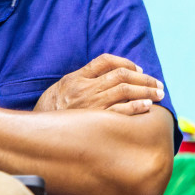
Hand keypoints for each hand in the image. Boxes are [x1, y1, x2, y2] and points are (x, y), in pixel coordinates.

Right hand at [35, 54, 163, 114]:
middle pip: (121, 76)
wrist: (36, 134)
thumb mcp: (62, 87)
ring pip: (124, 91)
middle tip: (158, 84)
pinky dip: (136, 107)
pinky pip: (119, 112)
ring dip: (145, 91)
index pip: (105, 61)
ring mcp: (90, 106)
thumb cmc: (52, 110)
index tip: (139, 70)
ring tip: (159, 94)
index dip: (126, 62)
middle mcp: (84, 89)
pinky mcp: (94, 122)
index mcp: (76, 78)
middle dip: (144, 79)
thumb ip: (83, 78)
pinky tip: (147, 107)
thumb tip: (110, 72)